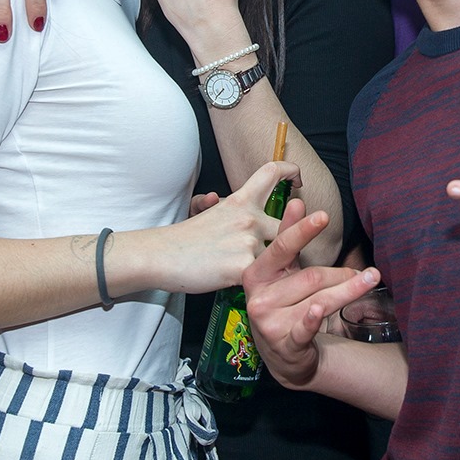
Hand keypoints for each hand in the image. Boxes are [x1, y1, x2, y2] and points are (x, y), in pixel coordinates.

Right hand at [159, 160, 300, 292]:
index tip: (298, 180)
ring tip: (267, 277)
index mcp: (239, 200)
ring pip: (282, 256)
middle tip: (291, 253)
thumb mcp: (206, 212)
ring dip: (278, 268)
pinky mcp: (244, 267)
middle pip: (292, 225)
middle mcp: (248, 217)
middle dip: (297, 240)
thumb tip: (212, 198)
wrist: (160, 257)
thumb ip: (219, 205)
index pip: (272, 173)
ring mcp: (247, 242)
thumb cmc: (182, 240)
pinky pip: (266, 278)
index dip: (291, 171)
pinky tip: (252, 288)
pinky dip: (262, 284)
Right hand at [243, 201, 378, 388]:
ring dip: (349, 290)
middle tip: (366, 272)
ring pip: (318, 299)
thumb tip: (296, 201)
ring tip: (369, 280)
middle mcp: (259, 298)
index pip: (282, 248)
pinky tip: (322, 311)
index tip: (324, 216)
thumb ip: (288, 236)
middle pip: (310, 276)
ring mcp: (269, 323)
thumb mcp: (282, 270)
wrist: (283, 354)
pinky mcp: (284, 343)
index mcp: (256, 274)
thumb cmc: (284, 304)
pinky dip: (314, 318)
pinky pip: (304, 327)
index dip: (303, 231)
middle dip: (342, 274)